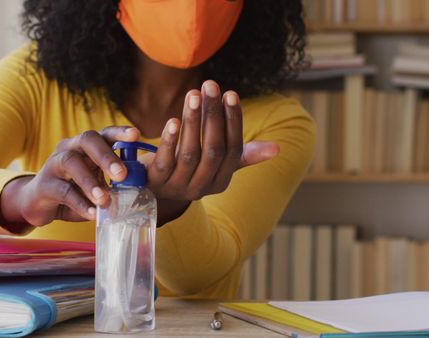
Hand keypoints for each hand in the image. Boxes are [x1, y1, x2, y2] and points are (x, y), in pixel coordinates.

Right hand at [0, 126, 139, 229]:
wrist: (38, 204)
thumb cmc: (74, 190)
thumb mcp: (96, 184)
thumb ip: (114, 183)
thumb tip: (139, 188)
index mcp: (86, 146)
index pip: (104, 133)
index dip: (119, 132)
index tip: (136, 135)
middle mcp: (69, 148)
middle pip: (87, 140)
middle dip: (106, 156)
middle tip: (121, 175)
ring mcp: (53, 164)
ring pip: (71, 163)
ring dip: (90, 182)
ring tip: (105, 199)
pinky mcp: (43, 185)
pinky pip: (62, 191)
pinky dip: (79, 203)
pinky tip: (92, 213)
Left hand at [140, 80, 278, 224]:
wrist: (152, 191)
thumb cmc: (188, 167)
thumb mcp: (214, 163)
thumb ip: (241, 154)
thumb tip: (276, 149)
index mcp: (221, 181)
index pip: (233, 149)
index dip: (233, 121)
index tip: (230, 94)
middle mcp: (201, 187)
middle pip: (213, 149)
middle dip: (213, 115)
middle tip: (210, 85)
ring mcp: (178, 186)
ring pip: (189, 153)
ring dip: (193, 121)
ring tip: (193, 94)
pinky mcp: (156, 182)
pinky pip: (165, 161)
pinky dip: (169, 140)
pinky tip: (173, 119)